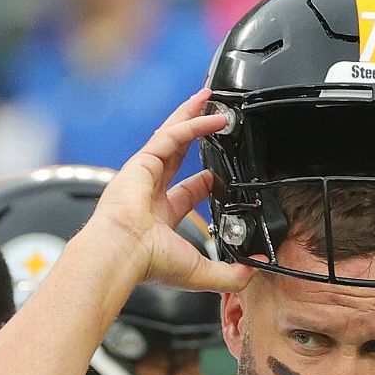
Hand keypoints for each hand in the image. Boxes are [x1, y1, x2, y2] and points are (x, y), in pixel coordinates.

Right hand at [85, 89, 253, 291]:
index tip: (218, 176)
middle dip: (194, 133)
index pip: (185, 191)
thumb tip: (253, 271)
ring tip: (210, 99)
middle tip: (211, 119)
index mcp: (160, 216)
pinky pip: (172, 135)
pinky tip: (214, 118)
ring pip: (173, 135)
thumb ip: (230, 275)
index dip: (204, 182)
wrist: (122, 254)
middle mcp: (149, 191)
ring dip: (192, 116)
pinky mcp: (142, 161)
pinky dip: (193, 123)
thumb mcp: (200, 273)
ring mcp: (144, 173)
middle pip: (176, 152)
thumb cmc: (148, 263)